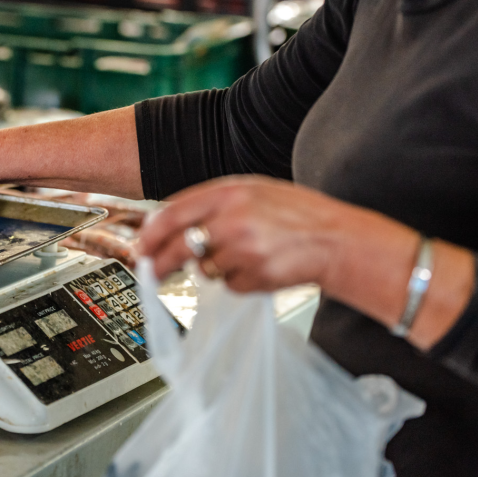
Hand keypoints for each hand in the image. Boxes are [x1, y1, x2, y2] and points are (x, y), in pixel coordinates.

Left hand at [138, 175, 410, 292]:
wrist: (336, 239)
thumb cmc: (296, 214)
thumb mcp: (254, 192)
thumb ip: (215, 203)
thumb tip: (173, 224)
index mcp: (229, 191)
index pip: (172, 212)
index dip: (151, 233)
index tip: (141, 246)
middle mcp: (232, 218)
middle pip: (178, 246)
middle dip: (160, 262)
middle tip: (152, 271)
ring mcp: (243, 249)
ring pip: (204, 269)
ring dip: (215, 268)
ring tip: (245, 255)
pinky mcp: (254, 275)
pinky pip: (228, 285)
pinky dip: (238, 281)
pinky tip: (260, 267)